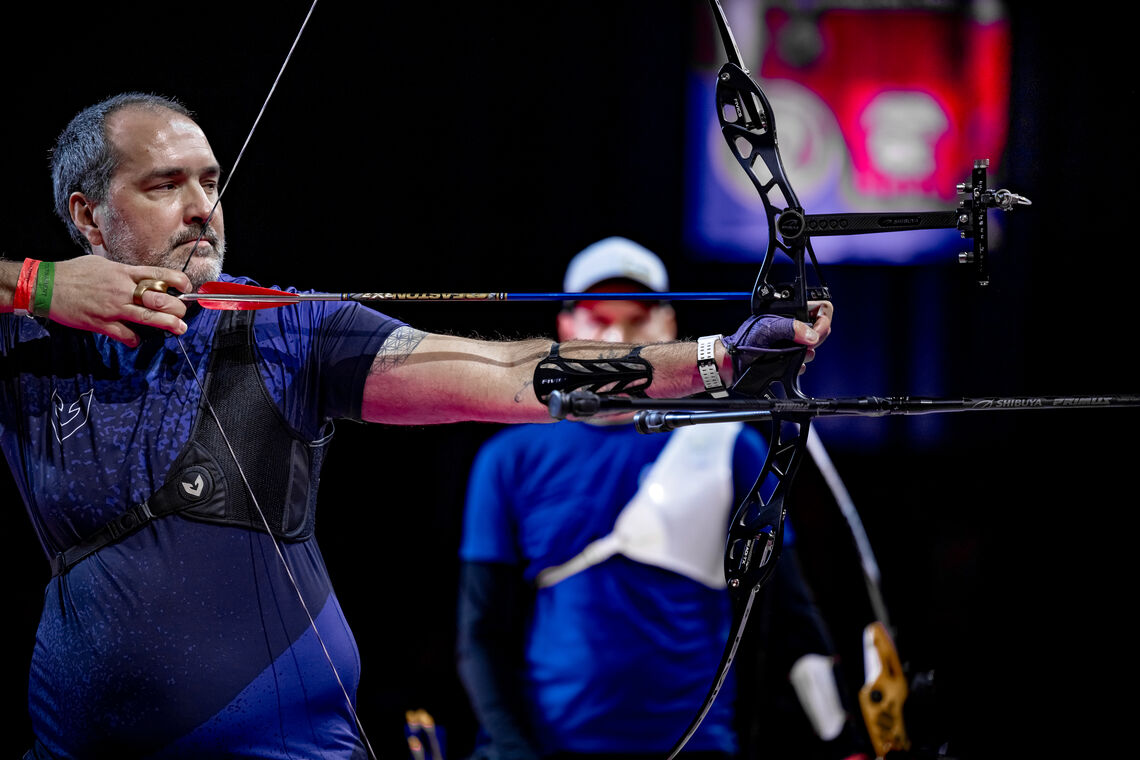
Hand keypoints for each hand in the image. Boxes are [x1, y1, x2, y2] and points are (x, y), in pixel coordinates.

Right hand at [45, 255, 192, 346]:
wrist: (45, 285)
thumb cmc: (73, 272)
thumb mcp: (102, 264)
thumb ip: (123, 272)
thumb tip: (140, 276)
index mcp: (123, 272)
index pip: (159, 274)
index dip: (178, 280)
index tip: (187, 286)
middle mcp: (122, 289)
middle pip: (159, 298)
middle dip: (177, 306)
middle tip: (184, 312)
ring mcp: (112, 308)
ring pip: (147, 317)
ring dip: (167, 324)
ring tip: (180, 328)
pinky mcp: (101, 323)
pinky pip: (125, 334)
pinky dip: (134, 339)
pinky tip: (137, 339)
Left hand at [722, 300, 832, 388]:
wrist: (735, 361)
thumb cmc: (745, 340)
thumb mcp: (769, 328)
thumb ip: (791, 328)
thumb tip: (812, 335)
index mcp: (791, 312)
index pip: (820, 309)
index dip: (823, 321)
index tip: (816, 334)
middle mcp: (793, 326)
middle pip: (820, 329)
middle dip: (815, 339)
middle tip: (804, 345)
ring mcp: (792, 342)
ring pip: (813, 347)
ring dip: (807, 353)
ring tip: (792, 354)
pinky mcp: (790, 357)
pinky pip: (804, 361)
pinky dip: (799, 364)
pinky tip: (788, 362)